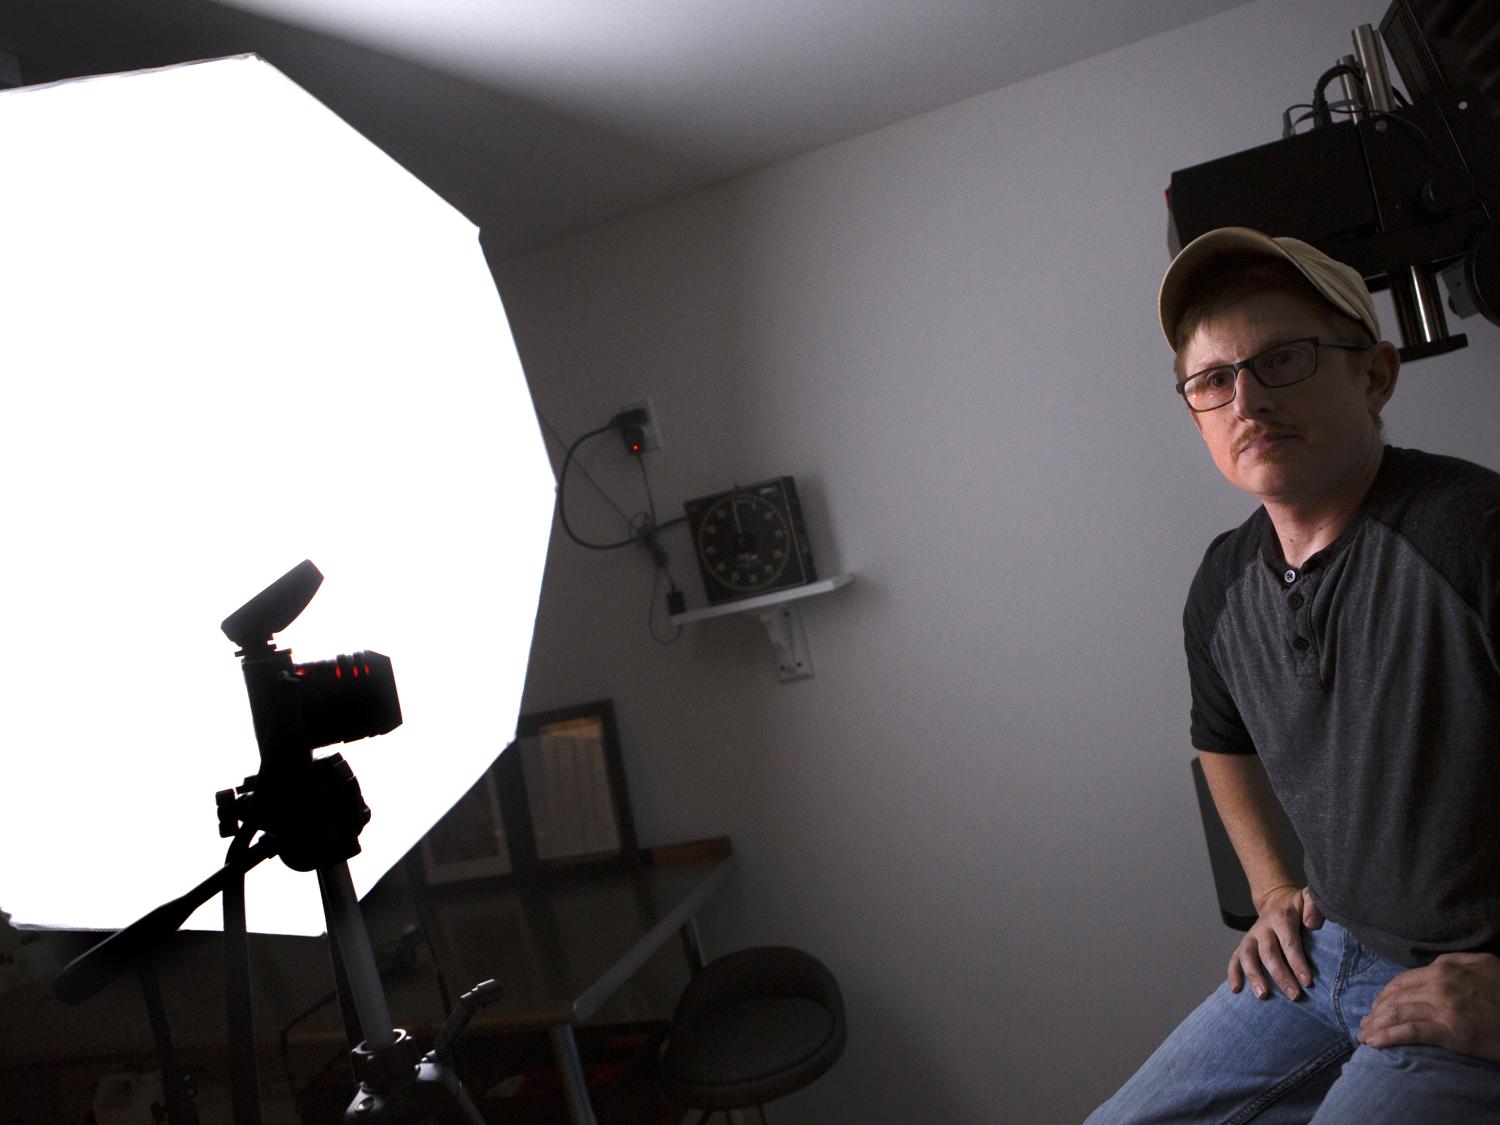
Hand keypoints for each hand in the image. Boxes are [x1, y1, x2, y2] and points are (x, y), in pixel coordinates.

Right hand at [1228, 884, 1322, 1000]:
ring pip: (1247, 956)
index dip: (1297, 963)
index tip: (1307, 982)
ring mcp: (1251, 936)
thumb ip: (1314, 907)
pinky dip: (1233, 973)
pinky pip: (1234, 958)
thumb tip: (1313, 924)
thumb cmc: (1299, 907)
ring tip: (1263, 996)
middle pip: (1268, 953)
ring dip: (1254, 976)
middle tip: (1294, 996)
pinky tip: (1235, 989)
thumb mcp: (1309, 899)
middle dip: (1280, 975)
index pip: (1288, 942)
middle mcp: (1263, 927)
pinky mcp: (1245, 944)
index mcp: (1281, 918)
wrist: (1278, 900)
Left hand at [1358, 952, 1499, 1062]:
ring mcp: (1444, 1008)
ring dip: (1376, 1025)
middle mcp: (1439, 985)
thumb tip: (1435, 965)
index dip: (1384, 995)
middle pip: (1395, 997)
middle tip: (1364, 1023)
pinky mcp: (1451, 1032)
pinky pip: (1411, 1032)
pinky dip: (1388, 1037)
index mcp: (1444, 968)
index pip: (1402, 981)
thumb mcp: (1484, 964)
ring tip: (1364, 1036)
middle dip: (1375, 1012)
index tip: (1375, 1006)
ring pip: (1398, 1013)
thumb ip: (1457, 962)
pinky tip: (1375, 1043)